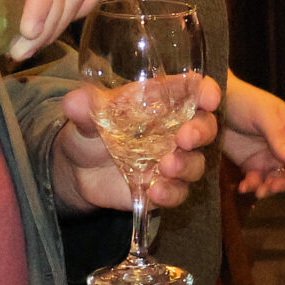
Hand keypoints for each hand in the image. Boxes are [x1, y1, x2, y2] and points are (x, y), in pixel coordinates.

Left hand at [54, 73, 221, 211]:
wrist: (77, 171)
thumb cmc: (89, 132)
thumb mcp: (83, 118)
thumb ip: (83, 109)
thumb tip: (75, 101)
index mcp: (161, 103)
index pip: (193, 91)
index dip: (206, 92)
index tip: (209, 98)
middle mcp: (174, 130)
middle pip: (204, 127)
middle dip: (201, 131)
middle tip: (185, 138)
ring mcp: (172, 160)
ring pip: (196, 162)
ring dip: (186, 165)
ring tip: (166, 167)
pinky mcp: (165, 188)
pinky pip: (179, 192)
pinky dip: (172, 193)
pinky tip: (155, 192)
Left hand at [221, 78, 284, 196]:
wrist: (215, 104)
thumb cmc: (242, 100)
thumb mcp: (261, 113)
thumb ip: (276, 134)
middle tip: (270, 186)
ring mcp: (269, 157)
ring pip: (278, 181)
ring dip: (270, 189)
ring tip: (257, 191)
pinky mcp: (252, 165)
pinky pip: (257, 181)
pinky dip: (252, 187)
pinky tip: (243, 187)